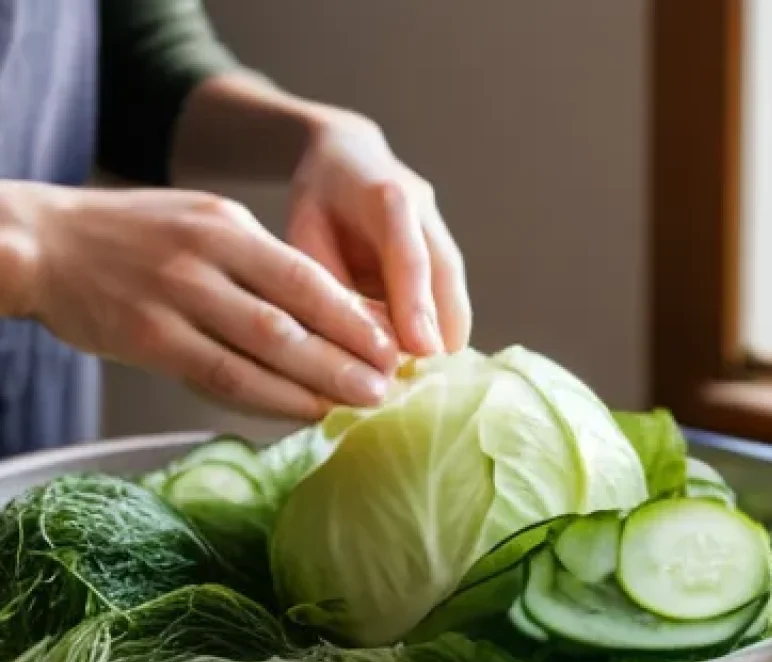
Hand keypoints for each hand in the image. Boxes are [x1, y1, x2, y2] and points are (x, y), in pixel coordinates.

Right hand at [6, 182, 400, 419]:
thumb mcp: (208, 228)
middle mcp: (205, 258)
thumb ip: (265, 267)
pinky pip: (220, 376)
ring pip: (261, 351)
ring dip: (316, 383)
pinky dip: (267, 399)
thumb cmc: (141, 241)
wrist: (46, 243)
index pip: (306, 276)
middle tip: (388, 386)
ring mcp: (174, 298)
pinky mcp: (148, 339)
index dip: (354, 317)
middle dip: (348, 356)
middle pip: (292, 317)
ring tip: (358, 404)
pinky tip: (300, 413)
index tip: (393, 347)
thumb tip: (339, 314)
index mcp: (227, 225)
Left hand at [287, 113, 471, 356]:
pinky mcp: (445, 252)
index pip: (408, 254)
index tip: (422, 350)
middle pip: (444, 274)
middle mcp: (424, 210)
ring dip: (444, 336)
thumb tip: (356, 348)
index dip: (416, 303)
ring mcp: (440, 229)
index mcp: (384, 196)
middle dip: (440, 329)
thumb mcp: (305, 235)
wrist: (348, 158)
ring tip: (426, 380)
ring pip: (454, 289)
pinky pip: (450, 296)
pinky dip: (441, 330)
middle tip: (426, 381)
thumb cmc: (319, 201)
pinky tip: (426, 363)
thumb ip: (330, 285)